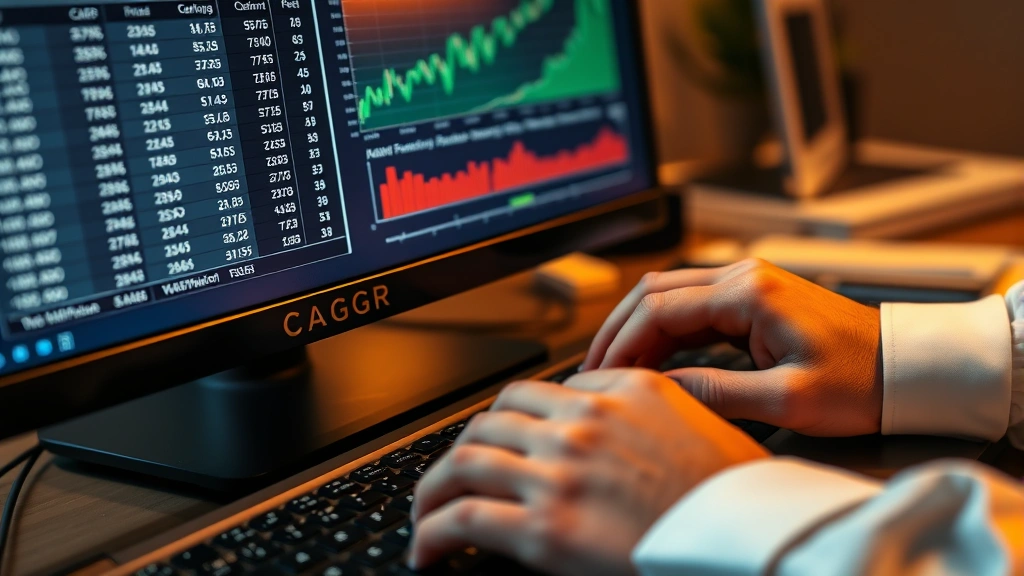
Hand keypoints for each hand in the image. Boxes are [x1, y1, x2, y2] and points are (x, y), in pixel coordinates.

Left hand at [408, 369, 768, 575]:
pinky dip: (433, 531)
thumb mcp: (697, 426)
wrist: (757, 539)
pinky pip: (464, 518)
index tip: (500, 440)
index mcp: (623, 391)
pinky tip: (427, 547)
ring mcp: (561, 472)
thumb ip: (642, 414)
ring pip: (465, 461)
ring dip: (434, 488)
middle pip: (492, 420)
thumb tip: (604, 425)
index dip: (509, 420)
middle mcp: (585, 423)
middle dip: (466, 447)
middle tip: (454, 472)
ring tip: (425, 510)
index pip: (539, 393)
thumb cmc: (739, 496)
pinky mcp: (545, 527)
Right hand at [583, 258, 881, 436]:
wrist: (906, 368)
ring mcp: (748, 282)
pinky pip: (692, 303)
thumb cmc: (861, 381)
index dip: (622, 342)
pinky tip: (652, 356)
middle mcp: (744, 276)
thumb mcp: (788, 399)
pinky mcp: (753, 296)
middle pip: (654, 291)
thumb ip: (717, 391)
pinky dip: (663, 328)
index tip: (602, 373)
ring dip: (637, 326)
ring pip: (669, 293)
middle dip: (617, 329)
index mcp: (749, 292)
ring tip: (615, 364)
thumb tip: (661, 390)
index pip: (659, 309)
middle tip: (594, 366)